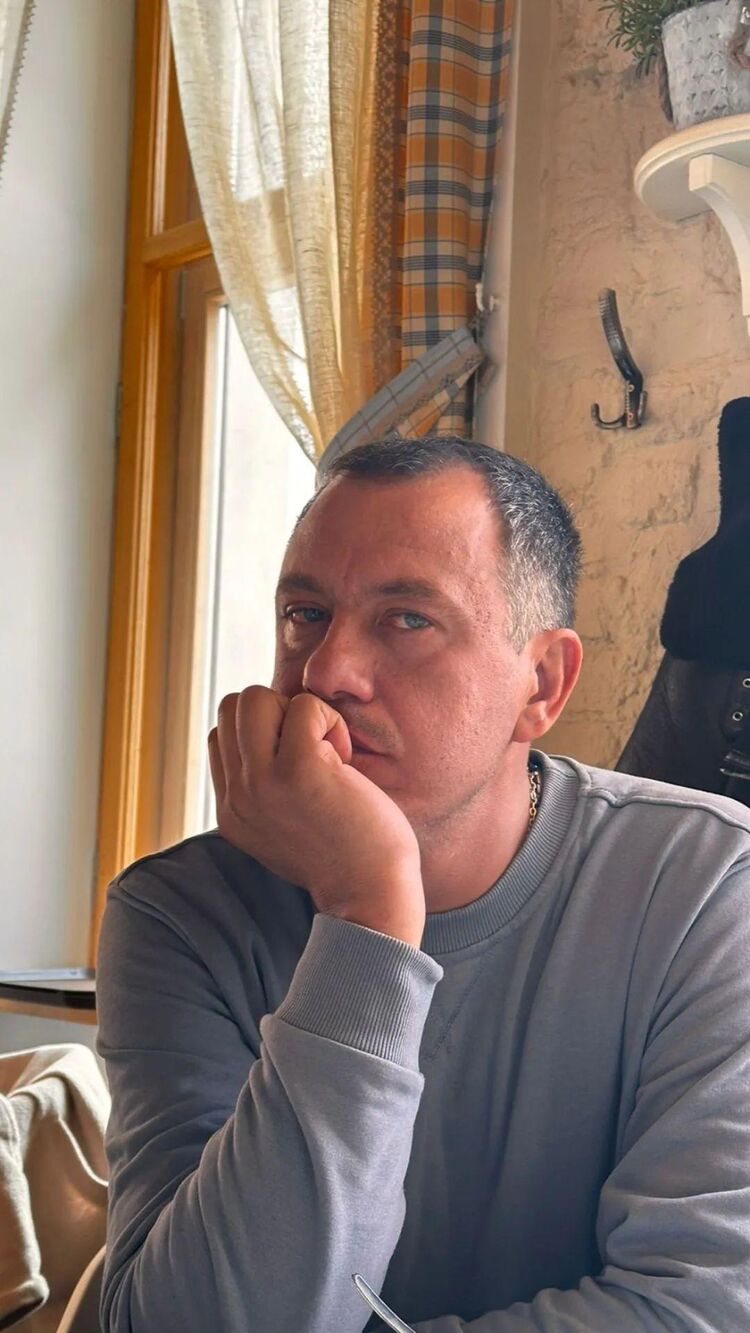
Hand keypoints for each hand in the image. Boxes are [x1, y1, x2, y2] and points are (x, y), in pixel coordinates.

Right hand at [208, 687, 424, 946]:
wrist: (372, 897)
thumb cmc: (345, 857)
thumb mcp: (284, 827)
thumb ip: (263, 790)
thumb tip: (266, 733)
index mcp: (231, 811)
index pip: (222, 736)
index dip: (265, 734)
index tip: (301, 768)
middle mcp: (237, 797)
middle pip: (233, 708)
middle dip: (277, 714)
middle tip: (314, 754)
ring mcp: (263, 782)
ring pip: (255, 698)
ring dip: (298, 713)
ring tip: (327, 754)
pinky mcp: (299, 768)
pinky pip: (305, 706)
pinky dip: (331, 721)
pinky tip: (346, 762)